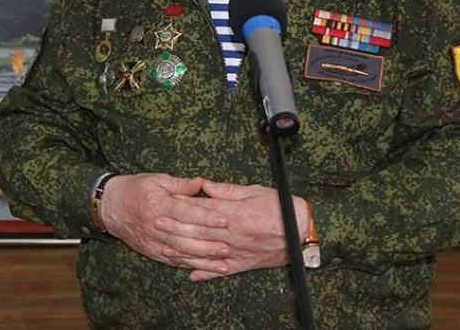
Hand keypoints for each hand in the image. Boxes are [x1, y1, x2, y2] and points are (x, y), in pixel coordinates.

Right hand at [100, 173, 234, 267]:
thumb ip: (180, 184)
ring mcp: (153, 241)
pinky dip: (189, 266)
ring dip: (203, 260)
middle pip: (186, 237)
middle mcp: (156, 226)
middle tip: (229, 248)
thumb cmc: (134, 189)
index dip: (206, 217)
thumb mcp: (156, 180)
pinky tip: (204, 269)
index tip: (224, 220)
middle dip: (209, 244)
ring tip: (223, 265)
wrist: (108, 207)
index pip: (186, 213)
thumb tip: (201, 184)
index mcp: (158, 205)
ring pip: (182, 253)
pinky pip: (172, 261)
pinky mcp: (151, 251)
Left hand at [153, 180, 309, 280]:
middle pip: (199, 231)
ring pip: (206, 253)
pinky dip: (207, 274)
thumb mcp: (253, 191)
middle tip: (155, 223)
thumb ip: (225, 190)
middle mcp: (232, 235)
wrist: (304, 231)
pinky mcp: (244, 264)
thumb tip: (203, 184)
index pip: (202, 210)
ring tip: (164, 249)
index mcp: (234, 214)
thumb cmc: (281, 207)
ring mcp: (237, 251)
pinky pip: (222, 271)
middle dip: (175, 227)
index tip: (164, 204)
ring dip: (184, 251)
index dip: (182, 207)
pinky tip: (191, 275)